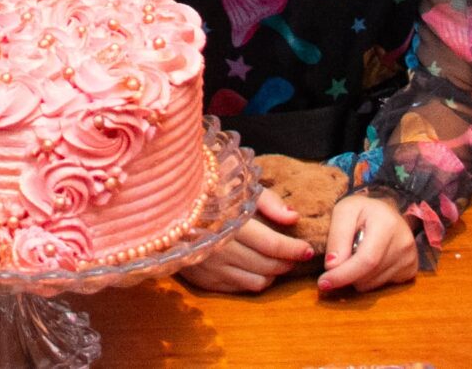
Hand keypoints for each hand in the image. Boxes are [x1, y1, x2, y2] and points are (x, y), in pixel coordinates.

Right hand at [178, 188, 314, 293]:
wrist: (164, 205)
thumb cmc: (205, 189)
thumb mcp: (236, 183)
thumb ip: (268, 201)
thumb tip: (293, 218)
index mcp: (229, 223)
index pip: (272, 246)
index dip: (294, 249)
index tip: (308, 248)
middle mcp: (219, 249)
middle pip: (267, 266)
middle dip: (287, 262)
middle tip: (295, 254)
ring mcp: (210, 268)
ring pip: (257, 281)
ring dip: (273, 273)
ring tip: (278, 260)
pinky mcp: (203, 280)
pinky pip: (240, 287)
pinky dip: (254, 279)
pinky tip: (257, 266)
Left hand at [316, 192, 418, 293]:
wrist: (386, 212)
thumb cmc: (362, 211)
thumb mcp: (344, 211)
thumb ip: (337, 236)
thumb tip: (332, 266)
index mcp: (387, 224)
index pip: (366, 260)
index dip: (343, 275)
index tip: (323, 282)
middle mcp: (404, 243)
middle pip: (368, 276)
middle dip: (345, 275)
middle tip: (336, 264)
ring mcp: (410, 258)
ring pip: (372, 285)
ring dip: (357, 277)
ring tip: (356, 255)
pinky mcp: (411, 270)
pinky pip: (382, 286)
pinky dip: (369, 279)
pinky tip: (369, 262)